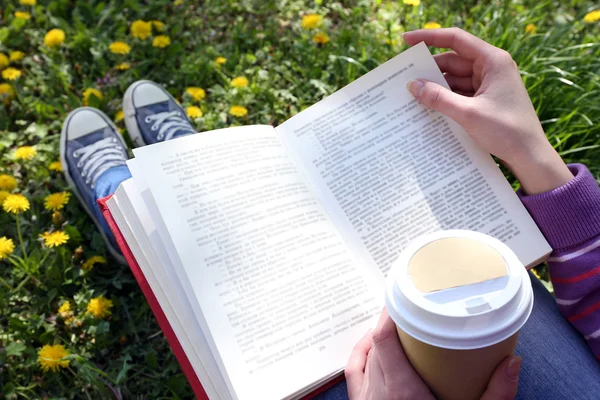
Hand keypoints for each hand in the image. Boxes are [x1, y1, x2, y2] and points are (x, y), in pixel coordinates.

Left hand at [345, 308, 521, 399]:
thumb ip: (496, 395)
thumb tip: (512, 362)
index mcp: (401, 392)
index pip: (383, 338)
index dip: (389, 312)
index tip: (403, 294)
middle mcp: (376, 393)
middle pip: (376, 342)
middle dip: (393, 322)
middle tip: (413, 309)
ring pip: (365, 354)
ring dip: (379, 336)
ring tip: (399, 325)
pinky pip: (353, 371)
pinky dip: (361, 353)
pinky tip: (370, 345)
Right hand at [402, 28, 572, 194]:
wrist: (529, 155)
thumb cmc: (506, 131)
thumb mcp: (468, 113)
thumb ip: (439, 98)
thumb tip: (413, 85)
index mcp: (493, 61)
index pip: (456, 40)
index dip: (429, 38)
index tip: (406, 41)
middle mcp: (491, 67)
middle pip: (452, 60)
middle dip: (430, 69)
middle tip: (405, 78)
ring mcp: (489, 83)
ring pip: (454, 78)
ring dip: (436, 86)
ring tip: (413, 95)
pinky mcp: (486, 98)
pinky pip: (459, 92)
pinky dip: (445, 97)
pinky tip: (429, 106)